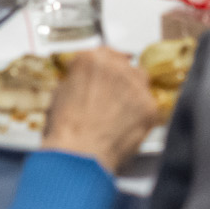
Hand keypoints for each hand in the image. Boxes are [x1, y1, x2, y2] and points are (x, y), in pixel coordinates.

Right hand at [42, 48, 159, 171]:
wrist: (79, 155)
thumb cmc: (64, 129)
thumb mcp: (59, 94)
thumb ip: (75, 80)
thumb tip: (81, 83)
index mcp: (91, 59)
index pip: (103, 53)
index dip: (103, 66)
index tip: (103, 76)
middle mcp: (116, 66)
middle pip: (124, 63)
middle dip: (118, 77)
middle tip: (111, 96)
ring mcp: (136, 85)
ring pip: (140, 79)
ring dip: (132, 89)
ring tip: (121, 110)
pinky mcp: (150, 106)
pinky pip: (149, 103)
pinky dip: (141, 112)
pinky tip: (128, 125)